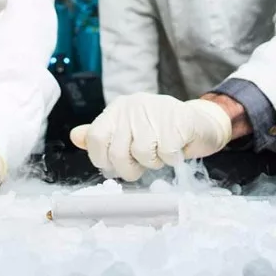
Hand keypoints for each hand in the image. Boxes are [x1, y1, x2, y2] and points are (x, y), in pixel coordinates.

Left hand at [70, 92, 232, 180]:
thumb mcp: (128, 131)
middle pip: (118, 152)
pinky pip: (166, 153)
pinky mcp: (178, 121)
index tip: (115, 165)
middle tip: (142, 165)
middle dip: (130, 168)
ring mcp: (156, 111)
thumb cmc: (161, 130)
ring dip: (153, 162)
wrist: (200, 122)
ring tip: (161, 152)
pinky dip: (171, 159)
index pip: (96, 138)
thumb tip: (75, 136)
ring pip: (142, 154)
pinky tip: (175, 149)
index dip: (103, 160)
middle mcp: (133, 106)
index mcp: (117, 109)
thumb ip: (103, 136)